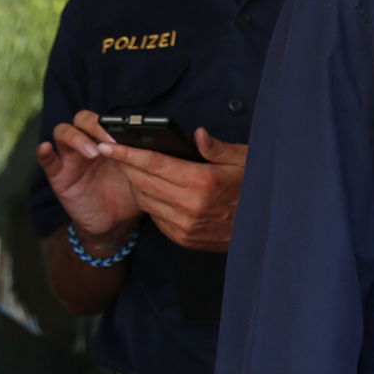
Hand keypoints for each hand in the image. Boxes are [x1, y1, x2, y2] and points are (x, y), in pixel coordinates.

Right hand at [36, 110, 141, 246]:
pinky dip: (44, 153)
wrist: (115, 224)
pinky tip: (46, 148)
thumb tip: (161, 145)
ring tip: (92, 153)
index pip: (104, 119)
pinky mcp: (59, 175)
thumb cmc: (129, 195)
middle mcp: (88, 144)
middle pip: (82, 120)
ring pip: (63, 132)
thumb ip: (144, 159)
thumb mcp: (141, 175)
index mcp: (108, 142)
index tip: (127, 133)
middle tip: (109, 140)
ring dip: (76, 138)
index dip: (113, 123)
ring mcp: (71, 158)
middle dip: (94, 125)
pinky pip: (47, 161)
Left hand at [108, 129, 247, 252]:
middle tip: (115, 152)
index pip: (153, 163)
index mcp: (204, 181)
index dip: (126, 153)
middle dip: (125, 165)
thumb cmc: (255, 192)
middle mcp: (191, 205)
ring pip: (145, 200)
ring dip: (135, 183)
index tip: (107, 144)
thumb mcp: (245, 162)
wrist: (265, 231)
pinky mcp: (184, 238)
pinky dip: (150, 202)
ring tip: (133, 170)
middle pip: (143, 181)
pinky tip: (154, 191)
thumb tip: (197, 134)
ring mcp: (185, 225)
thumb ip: (217, 148)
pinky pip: (155, 217)